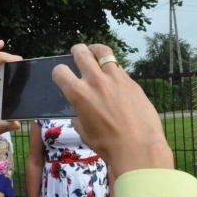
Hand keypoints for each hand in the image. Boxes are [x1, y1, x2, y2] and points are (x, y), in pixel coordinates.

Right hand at [57, 44, 172, 178]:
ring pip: (103, 52)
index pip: (60, 71)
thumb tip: (80, 115)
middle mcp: (95, 80)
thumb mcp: (85, 133)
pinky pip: (119, 67)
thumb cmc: (108, 145)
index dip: (59, 73)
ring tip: (95, 52)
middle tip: (77, 51)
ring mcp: (115, 78)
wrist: (138, 146)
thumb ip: (79, 118)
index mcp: (78, 93)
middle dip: (77, 50)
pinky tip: (114, 75)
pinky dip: (113, 68)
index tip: (62, 75)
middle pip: (81, 53)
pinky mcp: (132, 81)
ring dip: (96, 50)